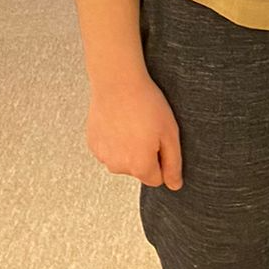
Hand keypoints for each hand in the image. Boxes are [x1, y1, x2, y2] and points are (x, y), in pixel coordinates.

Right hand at [86, 74, 182, 188]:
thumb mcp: (170, 132)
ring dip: (128, 148)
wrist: (118, 82)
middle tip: (146, 127)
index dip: (162, 159)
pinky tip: (118, 122)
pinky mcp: (93, 145)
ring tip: (132, 122)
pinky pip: (109, 149)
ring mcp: (103, 156)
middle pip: (138, 170)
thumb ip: (173, 163)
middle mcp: (119, 167)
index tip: (160, 139)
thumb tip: (174, 185)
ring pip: (122, 160)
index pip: (156, 179)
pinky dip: (114, 140)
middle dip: (145, 154)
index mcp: (140, 166)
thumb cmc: (147, 104)